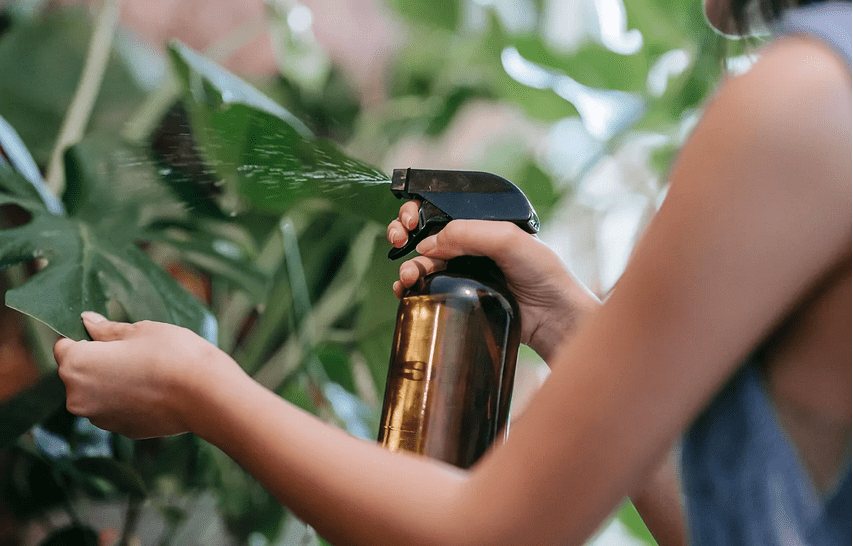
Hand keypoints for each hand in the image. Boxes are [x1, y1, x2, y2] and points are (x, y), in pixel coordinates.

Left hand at [54, 313, 233, 438]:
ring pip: (97, 392)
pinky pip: (117, 408)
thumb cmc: (172, 354)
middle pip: (78, 372)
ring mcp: (99, 418)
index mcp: (76, 365)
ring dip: (113, 381)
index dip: (85, 338)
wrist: (206, 394)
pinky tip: (156, 390)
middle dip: (99, 361)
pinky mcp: (121, 430)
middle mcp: (78, 397)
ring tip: (149, 372)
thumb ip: (107, 330)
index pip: (64, 345)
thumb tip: (87, 321)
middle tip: (135, 352)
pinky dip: (129, 399)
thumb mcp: (140, 331)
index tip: (111, 337)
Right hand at [387, 201, 599, 360]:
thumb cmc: (544, 274)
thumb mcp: (510, 241)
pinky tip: (405, 291)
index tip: (410, 220)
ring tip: (408, 276)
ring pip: (423, 263)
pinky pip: (427, 290)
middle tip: (398, 241)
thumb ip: (470, 234)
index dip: (419, 210)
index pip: (441, 208)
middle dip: (404, 233)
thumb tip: (429, 243)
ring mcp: (464, 272)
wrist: (554, 318)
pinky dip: (410, 289)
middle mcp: (470, 245)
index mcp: (482, 224)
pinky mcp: (460, 298)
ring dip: (408, 265)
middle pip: (425, 233)